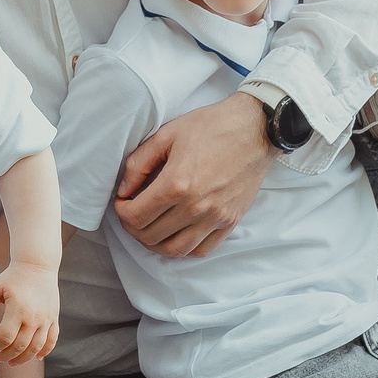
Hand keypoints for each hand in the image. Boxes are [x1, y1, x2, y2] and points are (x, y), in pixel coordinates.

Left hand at [0, 264, 58, 364]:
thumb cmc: (14, 276)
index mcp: (18, 310)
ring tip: (12, 362)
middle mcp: (34, 317)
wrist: (38, 265)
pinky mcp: (54, 318)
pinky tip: (36, 357)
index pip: (5, 338)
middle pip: (20, 347)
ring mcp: (46, 319)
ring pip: (36, 347)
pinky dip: (45, 351)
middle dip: (6, 356)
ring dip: (24, 359)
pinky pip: (52, 340)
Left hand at [113, 90, 274, 256]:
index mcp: (176, 184)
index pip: (135, 217)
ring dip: (155, 243)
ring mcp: (215, 218)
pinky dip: (184, 249)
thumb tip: (123, 190)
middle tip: (133, 212)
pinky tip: (177, 233)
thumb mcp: (166, 135)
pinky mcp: (230, 222)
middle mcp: (196, 207)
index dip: (121, 212)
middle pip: (150, 236)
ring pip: (174, 250)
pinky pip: (202, 250)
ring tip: (151, 227)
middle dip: (133, 227)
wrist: (255, 128)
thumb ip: (138, 164)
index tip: (123, 201)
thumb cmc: (211, 126)